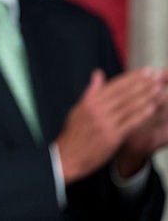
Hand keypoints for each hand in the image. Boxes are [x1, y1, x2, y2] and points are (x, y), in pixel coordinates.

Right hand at [56, 69, 160, 183]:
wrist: (68, 155)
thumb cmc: (75, 133)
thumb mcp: (79, 108)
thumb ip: (92, 91)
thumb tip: (98, 73)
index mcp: (90, 101)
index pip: (115, 85)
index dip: (132, 77)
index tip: (145, 71)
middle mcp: (98, 109)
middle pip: (124, 93)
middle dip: (142, 83)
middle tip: (156, 75)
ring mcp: (105, 123)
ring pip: (129, 106)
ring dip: (146, 96)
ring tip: (159, 88)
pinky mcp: (112, 136)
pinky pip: (130, 123)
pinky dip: (142, 114)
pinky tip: (152, 108)